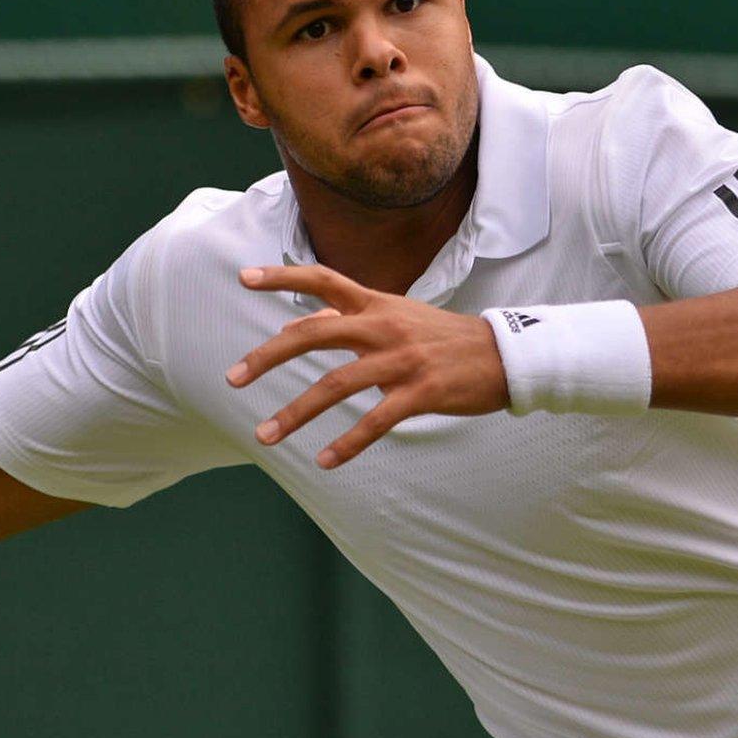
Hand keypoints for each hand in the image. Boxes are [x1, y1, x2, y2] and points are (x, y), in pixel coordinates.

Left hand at [225, 264, 508, 467]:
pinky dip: (346, 443)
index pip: (323, 278)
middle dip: (267, 356)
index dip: (282, 276)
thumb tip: (301, 318)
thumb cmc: (443, 338)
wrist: (506, 355)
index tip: (244, 278)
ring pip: (336, 385)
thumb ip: (351, 317)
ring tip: (265, 435)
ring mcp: (402, 360)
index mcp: (376, 304)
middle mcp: (383, 326)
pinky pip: (375, 421)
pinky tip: (323, 461)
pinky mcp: (421, 393)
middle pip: (314, 333)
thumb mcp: (397, 317)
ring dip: (295, 413)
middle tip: (232, 378)